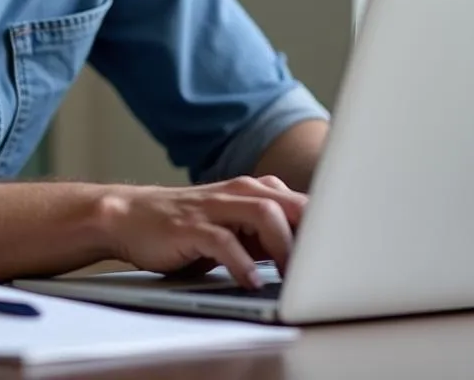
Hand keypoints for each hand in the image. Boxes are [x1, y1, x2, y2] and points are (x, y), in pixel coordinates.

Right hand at [98, 175, 306, 288]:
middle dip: (311, 232)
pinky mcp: (191, 226)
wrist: (132, 216)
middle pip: (288, 203)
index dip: (324, 226)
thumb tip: (308, 256)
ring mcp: (214, 207)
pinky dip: (241, 262)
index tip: (341, 253)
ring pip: (263, 214)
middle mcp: (237, 193)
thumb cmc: (188, 225)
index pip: (300, 202)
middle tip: (323, 267)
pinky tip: (250, 281)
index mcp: (252, 191)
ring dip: (283, 245)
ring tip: (291, 275)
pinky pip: (223, 241)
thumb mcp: (233, 226)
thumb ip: (266, 233)